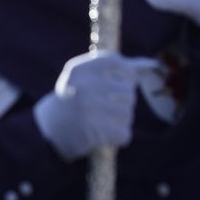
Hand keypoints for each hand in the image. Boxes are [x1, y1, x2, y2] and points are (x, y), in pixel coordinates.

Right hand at [32, 50, 149, 160]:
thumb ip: (117, 68)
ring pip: (128, 113)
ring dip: (120, 121)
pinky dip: (118, 137)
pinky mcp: (96, 130)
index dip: (127, 74)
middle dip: (123, 102)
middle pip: (128, 91)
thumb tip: (152, 64)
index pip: (118, 62)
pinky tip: (103, 135)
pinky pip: (124, 132)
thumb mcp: (85, 77)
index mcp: (79, 70)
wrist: (47, 130)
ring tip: (101, 121)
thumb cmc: (73, 98)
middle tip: (105, 108)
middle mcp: (84, 86)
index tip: (120, 83)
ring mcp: (90, 108)